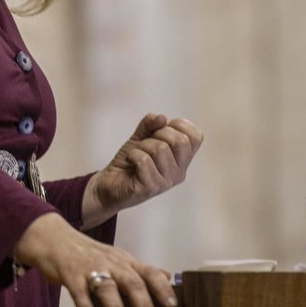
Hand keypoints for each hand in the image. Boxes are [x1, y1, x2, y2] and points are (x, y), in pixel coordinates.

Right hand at [14, 213, 175, 306]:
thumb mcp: (119, 259)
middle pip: (132, 282)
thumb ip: (141, 271)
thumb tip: (167, 276)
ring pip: (107, 287)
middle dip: (143, 305)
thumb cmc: (90, 254)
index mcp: (125, 261)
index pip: (149, 273)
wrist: (56, 240)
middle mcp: (111, 263)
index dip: (162, 288)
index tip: (173, 304)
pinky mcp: (71, 275)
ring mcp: (90, 268)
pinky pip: (80, 293)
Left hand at [83, 113, 203, 227]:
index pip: (196, 136)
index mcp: (182, 160)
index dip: (179, 125)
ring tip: (136, 154)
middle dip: (159, 133)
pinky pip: (144, 160)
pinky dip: (133, 155)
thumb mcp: (141, 137)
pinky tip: (130, 160)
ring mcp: (166, 182)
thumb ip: (151, 124)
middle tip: (147, 142)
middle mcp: (179, 172)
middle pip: (180, 141)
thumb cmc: (130, 161)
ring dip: (142, 146)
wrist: (109, 183)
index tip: (162, 128)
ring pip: (160, 149)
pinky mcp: (150, 188)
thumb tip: (162, 118)